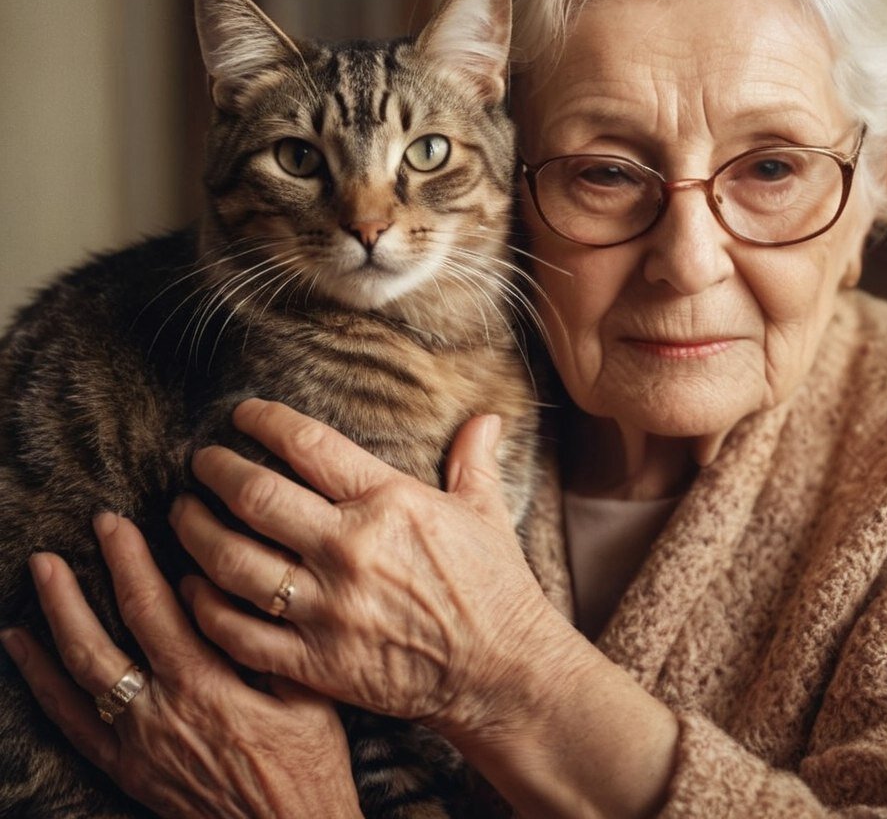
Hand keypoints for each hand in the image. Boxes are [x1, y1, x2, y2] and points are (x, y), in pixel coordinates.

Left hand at [1, 513, 361, 818]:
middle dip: (76, 588)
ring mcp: (137, 745)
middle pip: (103, 639)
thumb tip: (220, 590)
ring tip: (38, 580)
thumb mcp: (307, 695)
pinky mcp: (128, 770)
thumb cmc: (308, 763)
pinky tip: (22, 651)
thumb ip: (261, 643)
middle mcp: (161, 713)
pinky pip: (72, 725)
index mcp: (206, 687)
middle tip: (58, 547)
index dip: (129, 562)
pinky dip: (43, 685)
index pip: (154, 611)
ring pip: (79, 677)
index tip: (114, 523)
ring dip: (53, 624)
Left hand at [176, 399, 566, 737]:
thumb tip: (487, 417)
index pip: (308, 444)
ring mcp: (328, 608)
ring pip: (232, 562)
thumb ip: (474, 460)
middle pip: (255, 496)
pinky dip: (205, 605)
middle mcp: (350, 548)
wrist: (501, 670)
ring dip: (195, 532)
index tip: (243, 415)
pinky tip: (193, 586)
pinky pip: (238, 631)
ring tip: (184, 514)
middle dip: (215, 471)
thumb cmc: (493, 585)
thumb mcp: (486, 512)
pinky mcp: (316, 661)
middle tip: (200, 461)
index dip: (264, 420)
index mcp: (389, 502)